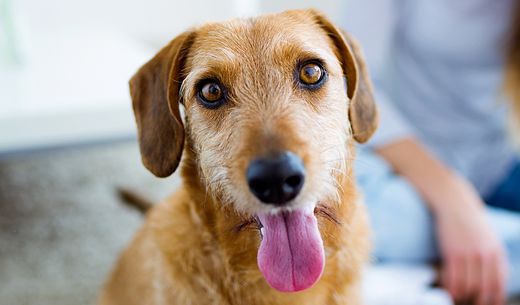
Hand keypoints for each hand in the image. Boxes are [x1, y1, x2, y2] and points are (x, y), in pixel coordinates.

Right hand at [375, 138, 508, 304]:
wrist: (451, 199)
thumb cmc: (466, 217)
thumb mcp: (485, 235)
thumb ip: (490, 252)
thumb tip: (489, 273)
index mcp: (497, 251)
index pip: (499, 283)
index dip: (493, 298)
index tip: (486, 304)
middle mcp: (486, 254)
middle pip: (485, 288)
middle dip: (477, 300)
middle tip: (469, 303)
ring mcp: (469, 253)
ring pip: (469, 286)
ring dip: (462, 296)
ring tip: (456, 298)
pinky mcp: (453, 251)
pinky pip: (453, 278)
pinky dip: (451, 288)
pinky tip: (447, 291)